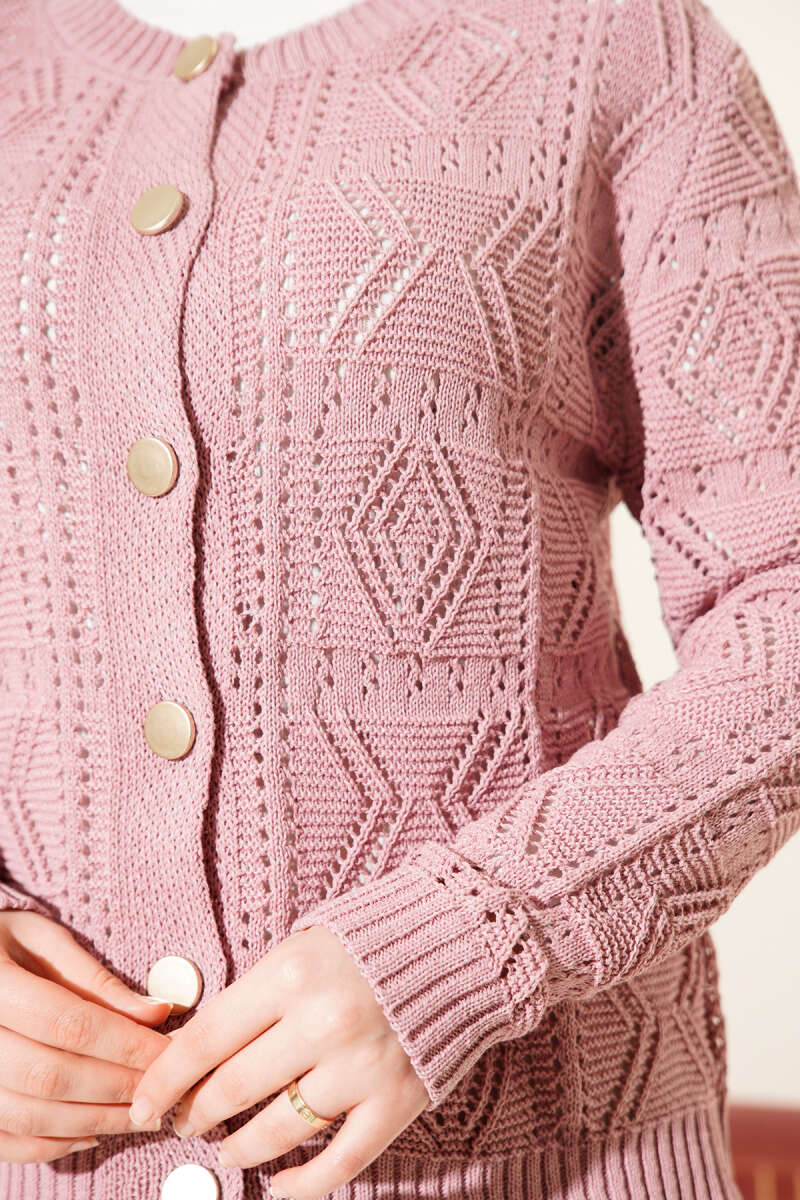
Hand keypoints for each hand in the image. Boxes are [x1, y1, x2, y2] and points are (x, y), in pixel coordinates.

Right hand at [0, 909, 170, 1161]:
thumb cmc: (0, 942)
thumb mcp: (42, 940)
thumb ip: (95, 979)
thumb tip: (157, 1013)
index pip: (70, 1024)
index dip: (125, 1043)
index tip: (168, 1052)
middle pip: (52, 1076)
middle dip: (116, 1087)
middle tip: (162, 1089)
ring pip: (31, 1116)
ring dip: (94, 1121)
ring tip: (140, 1115)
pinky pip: (6, 1140)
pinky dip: (52, 1145)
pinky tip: (93, 1133)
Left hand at [128, 924, 429, 1198]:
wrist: (458, 940)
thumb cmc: (369, 939)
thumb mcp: (302, 946)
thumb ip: (254, 995)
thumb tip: (197, 1050)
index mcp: (290, 975)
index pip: (205, 1040)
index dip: (165, 1080)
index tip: (144, 1103)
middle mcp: (321, 1023)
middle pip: (232, 1090)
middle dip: (197, 1115)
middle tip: (185, 1122)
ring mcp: (360, 1067)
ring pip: (275, 1132)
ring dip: (239, 1148)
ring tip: (228, 1147)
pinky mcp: (396, 1101)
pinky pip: (337, 1164)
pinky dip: (300, 1186)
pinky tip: (279, 1185)